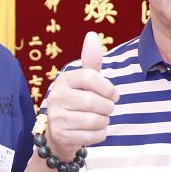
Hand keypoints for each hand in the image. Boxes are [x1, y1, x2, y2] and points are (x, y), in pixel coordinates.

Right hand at [43, 31, 117, 159]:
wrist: (59, 134)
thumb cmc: (77, 102)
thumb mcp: (84, 81)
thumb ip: (90, 61)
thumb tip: (91, 35)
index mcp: (63, 80)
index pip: (91, 77)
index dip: (108, 87)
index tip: (113, 94)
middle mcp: (56, 97)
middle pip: (94, 101)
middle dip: (108, 107)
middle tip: (107, 109)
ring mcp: (57, 118)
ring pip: (95, 120)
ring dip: (104, 121)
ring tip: (99, 119)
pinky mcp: (63, 136)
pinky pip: (93, 136)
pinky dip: (100, 134)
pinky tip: (93, 131)